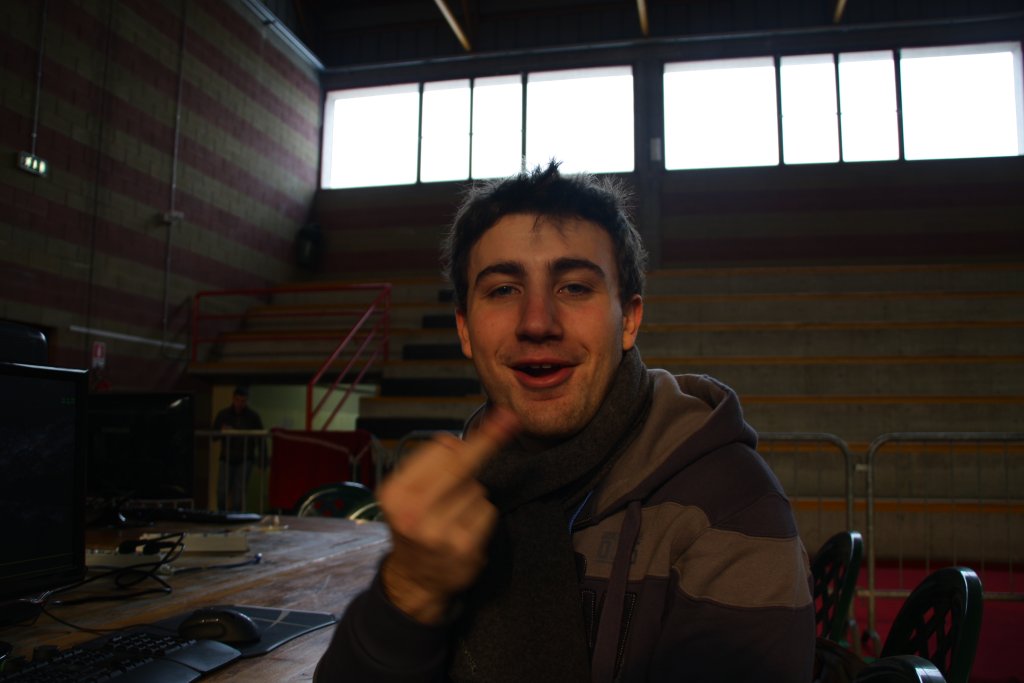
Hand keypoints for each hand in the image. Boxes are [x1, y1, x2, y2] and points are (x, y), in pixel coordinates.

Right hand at [377, 407, 518, 622]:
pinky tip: (465, 527)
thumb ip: (430, 465)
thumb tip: (456, 440)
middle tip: (510, 419)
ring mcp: (438, 531)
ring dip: (472, 495)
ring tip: (453, 513)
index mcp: (395, 492)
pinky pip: (486, 511)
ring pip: (476, 489)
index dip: (466, 437)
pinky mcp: (463, 547)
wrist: (414, 579)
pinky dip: (482, 515)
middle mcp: (412, 511)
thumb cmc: (415, 525)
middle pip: (461, 464)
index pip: (438, 452)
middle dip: (488, 440)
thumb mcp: (408, 493)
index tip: (496, 418)